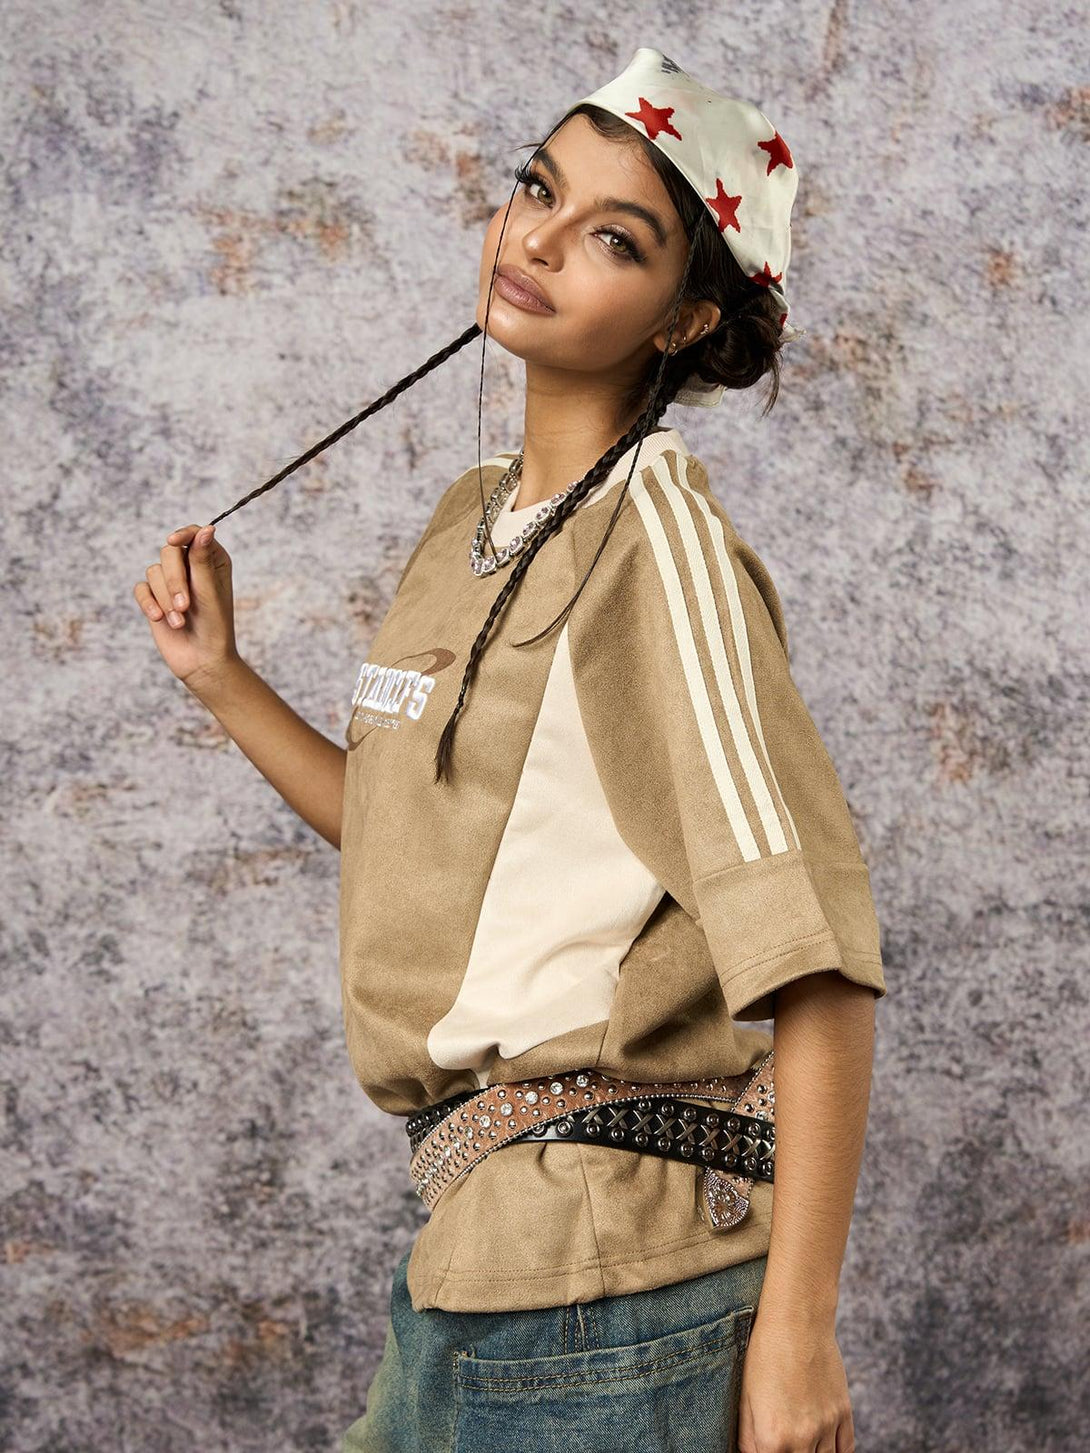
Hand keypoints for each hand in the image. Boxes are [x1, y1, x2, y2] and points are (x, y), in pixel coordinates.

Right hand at [133, 523, 239, 693]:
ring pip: (154, 571)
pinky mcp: (154, 598)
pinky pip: (141, 589)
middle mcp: (191, 567)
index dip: (183, 535)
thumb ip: (202, 560)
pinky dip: (149, 603)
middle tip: (184, 606)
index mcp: (212, 560)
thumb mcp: (209, 591)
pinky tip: (159, 619)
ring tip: (179, 620)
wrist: (202, 660)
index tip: (173, 542)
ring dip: (165, 598)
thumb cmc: (214, 626)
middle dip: (174, 580)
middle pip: (169, 552)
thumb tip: (207, 529)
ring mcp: (170, 582)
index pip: (195, 535)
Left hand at [737, 1310, 855, 1452]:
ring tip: (802, 1445)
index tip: (766, 1447)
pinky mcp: (843, 1413)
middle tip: (784, 1443)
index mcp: (772, 1438)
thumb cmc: (764, 1353)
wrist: (797, 1320)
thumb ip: (748, 1437)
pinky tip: (825, 1451)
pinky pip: (846, 1450)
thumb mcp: (745, 1396)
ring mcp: (827, 1427)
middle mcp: (802, 1439)